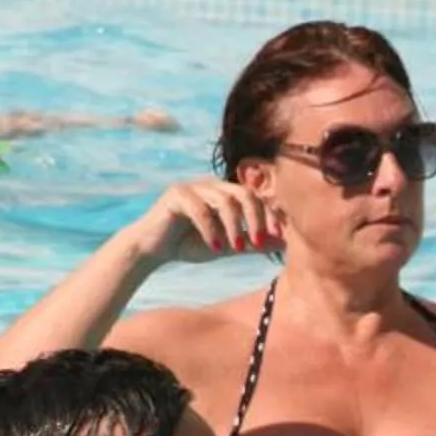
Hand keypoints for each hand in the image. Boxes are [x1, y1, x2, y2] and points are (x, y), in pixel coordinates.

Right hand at [135, 177, 284, 265]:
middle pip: (244, 194)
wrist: (152, 249)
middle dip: (256, 219)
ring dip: (234, 227)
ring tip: (235, 250)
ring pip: (224, 201)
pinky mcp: (177, 194)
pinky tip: (215, 248)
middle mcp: (212, 185)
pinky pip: (200, 209)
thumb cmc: (190, 245)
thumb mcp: (227, 246)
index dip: (270, 215)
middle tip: (259, 243)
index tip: (278, 237)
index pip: (255, 197)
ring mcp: (194, 187)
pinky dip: (211, 230)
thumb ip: (252, 243)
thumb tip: (284, 244)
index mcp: (226, 194)